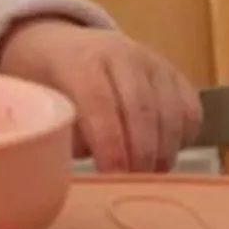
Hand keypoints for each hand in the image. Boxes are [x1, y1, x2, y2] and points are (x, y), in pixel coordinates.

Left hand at [0, 20, 201, 172]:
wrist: (62, 44)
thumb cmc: (45, 79)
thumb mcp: (38, 97)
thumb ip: (58, 128)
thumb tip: (80, 166)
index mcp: (78, 58)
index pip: (99, 101)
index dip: (109, 142)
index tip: (112, 174)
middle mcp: (119, 53)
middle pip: (141, 108)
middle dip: (140, 153)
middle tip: (134, 183)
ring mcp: (151, 61)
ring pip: (170, 111)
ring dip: (162, 150)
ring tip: (147, 175)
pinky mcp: (174, 73)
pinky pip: (190, 110)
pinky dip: (182, 138)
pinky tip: (162, 155)